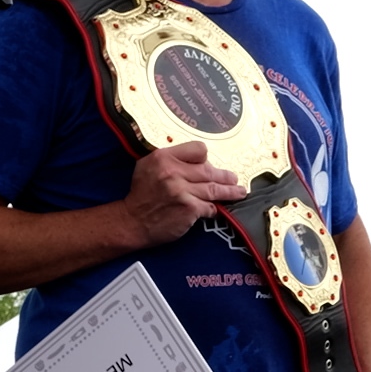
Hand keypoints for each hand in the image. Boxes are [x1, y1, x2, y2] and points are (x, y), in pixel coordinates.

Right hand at [119, 142, 245, 245]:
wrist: (131, 222)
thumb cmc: (141, 194)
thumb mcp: (148, 167)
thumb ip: (170, 160)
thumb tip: (198, 160)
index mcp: (163, 157)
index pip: (198, 150)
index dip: (205, 158)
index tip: (208, 164)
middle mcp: (173, 172)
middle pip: (209, 170)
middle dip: (225, 176)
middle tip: (234, 178)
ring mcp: (182, 191)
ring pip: (214, 189)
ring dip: (230, 191)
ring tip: (239, 192)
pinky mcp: (189, 209)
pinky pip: (210, 207)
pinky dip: (214, 209)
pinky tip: (217, 210)